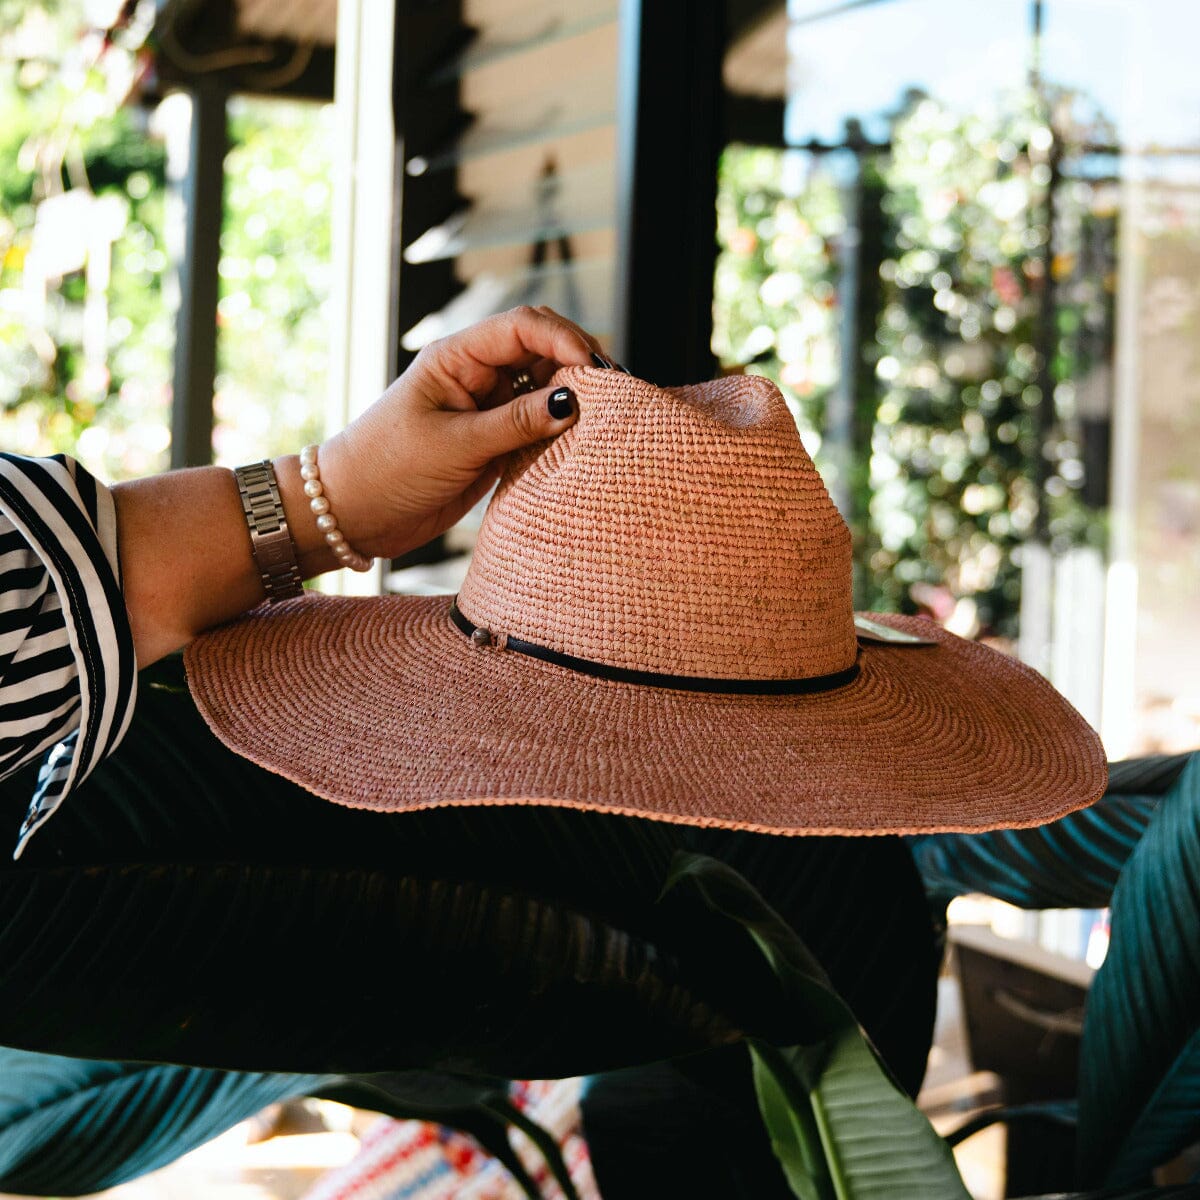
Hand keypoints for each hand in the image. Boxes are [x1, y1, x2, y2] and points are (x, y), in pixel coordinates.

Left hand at [313, 305, 602, 559]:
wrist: (353, 514)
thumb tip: (573, 403)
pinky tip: (581, 442)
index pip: (523, 327)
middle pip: (542, 352)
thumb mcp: (455, 445)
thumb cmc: (387, 469)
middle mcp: (477, 375)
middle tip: (612, 394)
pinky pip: (538, 427)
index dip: (564, 340)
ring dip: (573, 400)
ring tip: (604, 420)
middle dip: (578, 365)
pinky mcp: (494, 443)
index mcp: (457, 357)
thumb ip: (516, 424)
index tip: (594, 370)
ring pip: (545, 390)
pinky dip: (561, 432)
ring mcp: (487, 409)